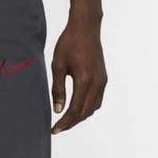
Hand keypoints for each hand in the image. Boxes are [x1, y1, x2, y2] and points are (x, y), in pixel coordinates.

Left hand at [50, 13, 106, 134]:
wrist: (86, 27)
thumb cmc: (69, 43)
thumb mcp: (58, 65)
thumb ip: (58, 89)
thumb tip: (58, 110)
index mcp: (84, 80)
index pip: (74, 110)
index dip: (64, 123)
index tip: (54, 130)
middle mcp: (97, 82)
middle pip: (84, 113)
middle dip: (71, 123)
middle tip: (57, 128)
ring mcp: (102, 81)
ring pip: (92, 108)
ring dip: (79, 117)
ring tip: (65, 121)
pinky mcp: (103, 78)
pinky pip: (97, 100)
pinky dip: (87, 108)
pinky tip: (76, 109)